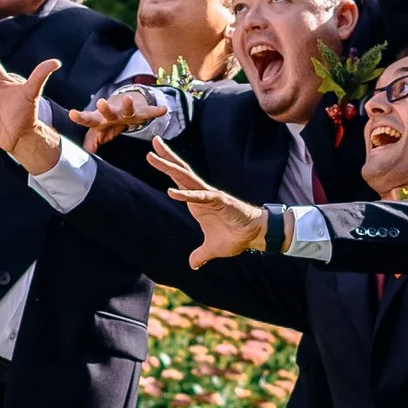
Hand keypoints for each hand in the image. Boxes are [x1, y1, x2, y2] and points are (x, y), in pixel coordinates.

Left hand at [67, 86, 169, 149]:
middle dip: (105, 108)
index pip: (88, 119)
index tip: (72, 113)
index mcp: (100, 119)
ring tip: (128, 98)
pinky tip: (163, 110)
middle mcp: (112, 113)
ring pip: (128, 108)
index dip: (80, 117)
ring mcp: (127, 111)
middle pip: (108, 111)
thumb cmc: (107, 122)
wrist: (123, 104)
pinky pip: (150, 112)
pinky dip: (156, 111)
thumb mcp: (97, 132)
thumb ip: (90, 143)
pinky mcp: (141, 111)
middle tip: (101, 103)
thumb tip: (83, 156)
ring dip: (128, 104)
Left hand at [149, 141, 269, 267]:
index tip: (155, 155)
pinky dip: (186, 195)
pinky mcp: (220, 201)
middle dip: (166, 157)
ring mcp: (210, 196)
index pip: (180, 180)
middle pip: (181, 172)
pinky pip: (200, 197)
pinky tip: (172, 192)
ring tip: (153, 156)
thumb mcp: (212, 249)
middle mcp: (202, 194)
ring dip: (169, 167)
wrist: (254, 236)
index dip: (168, 167)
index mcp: (197, 201)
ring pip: (186, 178)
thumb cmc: (235, 237)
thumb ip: (200, 255)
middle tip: (153, 141)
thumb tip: (193, 265)